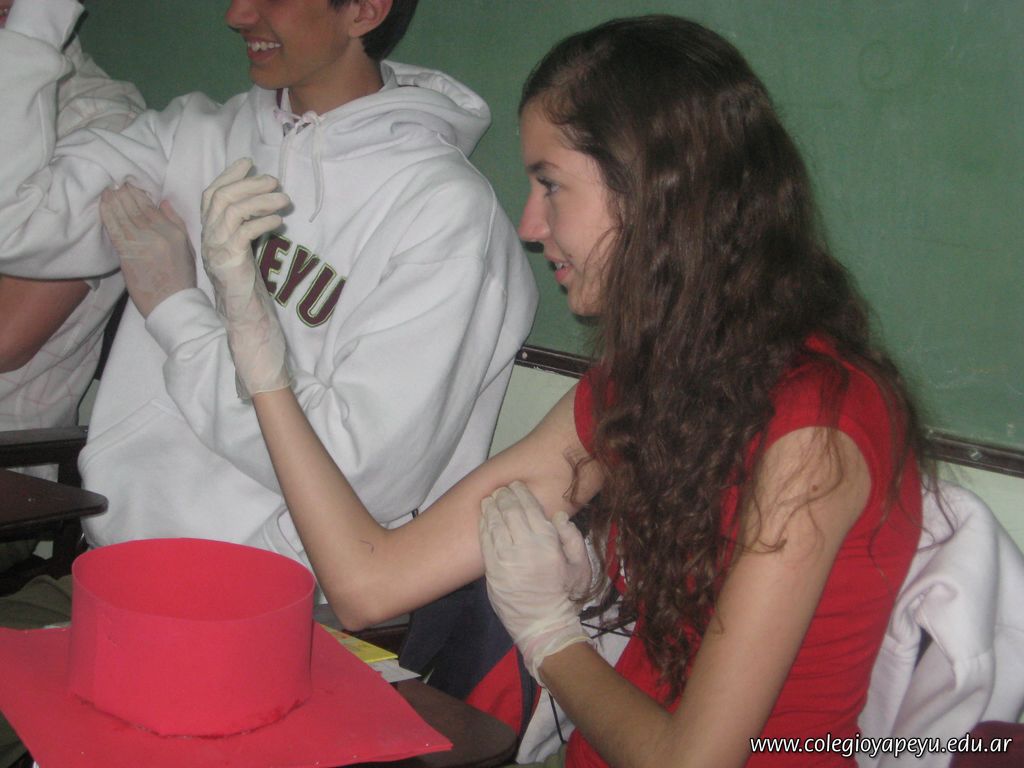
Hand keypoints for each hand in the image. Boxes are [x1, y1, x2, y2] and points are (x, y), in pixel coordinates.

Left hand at [100, 184, 195, 317]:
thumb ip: (176, 223)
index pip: (152, 206)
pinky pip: (114, 228)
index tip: (129, 184)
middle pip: (135, 207)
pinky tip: (103, 204)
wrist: (172, 303)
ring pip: (123, 215)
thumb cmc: (181, 278)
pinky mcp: (126, 253)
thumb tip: (163, 202)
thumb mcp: (187, 247)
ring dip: (113, 200)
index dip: (138, 193)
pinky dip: (107, 214)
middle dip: (124, 193)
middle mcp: (156, 234)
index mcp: (173, 232)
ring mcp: (140, 243)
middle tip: (115, 182)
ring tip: (107, 189)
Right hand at [200, 158, 291, 397]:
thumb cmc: (247, 282)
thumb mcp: (245, 246)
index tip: (248, 162)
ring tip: (284, 198)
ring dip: (260, 200)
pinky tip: (279, 221)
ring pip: (231, 211)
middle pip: (220, 197)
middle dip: (247, 183)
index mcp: (209, 231)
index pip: (211, 195)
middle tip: (273, 179)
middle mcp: (207, 237)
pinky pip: (243, 233)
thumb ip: (247, 224)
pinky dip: (262, 222)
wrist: (243, 316)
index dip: (228, 175)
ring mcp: (215, 249)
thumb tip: (266, 198)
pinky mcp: (229, 262)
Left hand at [479, 481, 588, 682]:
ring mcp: (505, 558)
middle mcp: (525, 546)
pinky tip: (485, 516)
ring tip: (491, 498)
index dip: (522, 493)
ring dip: (491, 506)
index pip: (530, 509)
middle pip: (510, 511)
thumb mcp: (581, 566)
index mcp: (547, 543)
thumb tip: (558, 514)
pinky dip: (484, 524)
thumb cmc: (565, 594)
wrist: (543, 624)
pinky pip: (485, 540)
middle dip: (505, 496)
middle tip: (503, 489)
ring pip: (495, 523)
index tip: (517, 486)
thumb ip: (572, 538)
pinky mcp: (492, 570)